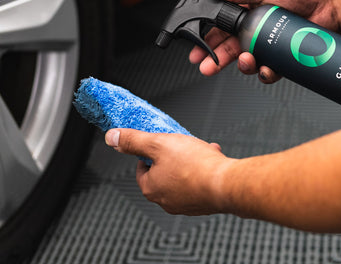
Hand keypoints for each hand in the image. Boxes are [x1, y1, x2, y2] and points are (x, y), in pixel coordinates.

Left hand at [105, 128, 234, 215]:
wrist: (227, 184)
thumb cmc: (196, 166)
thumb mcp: (159, 143)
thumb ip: (134, 140)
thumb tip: (112, 137)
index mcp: (150, 188)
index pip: (141, 168)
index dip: (152, 151)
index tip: (163, 143)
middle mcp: (165, 201)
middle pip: (164, 172)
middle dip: (175, 156)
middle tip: (185, 146)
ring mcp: (185, 205)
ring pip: (183, 178)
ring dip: (191, 163)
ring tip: (202, 152)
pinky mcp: (203, 205)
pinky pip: (199, 185)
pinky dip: (204, 173)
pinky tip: (213, 162)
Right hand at [189, 0, 340, 82]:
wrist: (331, 4)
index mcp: (248, 12)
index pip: (221, 28)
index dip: (207, 40)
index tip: (196, 51)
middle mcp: (257, 29)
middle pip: (230, 48)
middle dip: (215, 59)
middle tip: (206, 67)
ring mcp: (270, 45)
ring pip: (249, 61)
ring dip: (243, 66)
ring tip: (246, 62)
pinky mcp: (285, 57)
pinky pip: (271, 70)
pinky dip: (267, 73)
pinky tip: (266, 69)